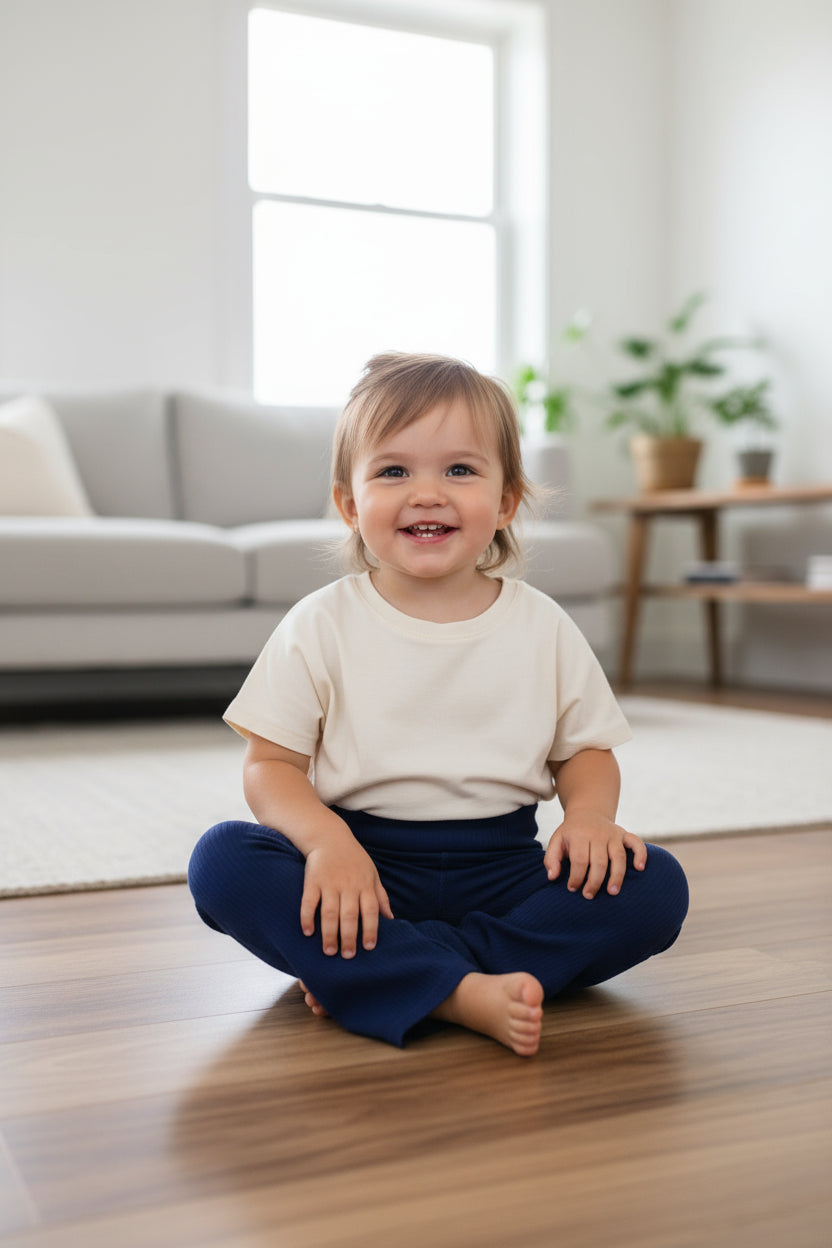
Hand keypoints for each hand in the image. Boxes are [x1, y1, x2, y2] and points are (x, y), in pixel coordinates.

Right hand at [300, 835, 393, 957]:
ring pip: (330, 912)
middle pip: (349, 915)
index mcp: (365, 885)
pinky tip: (307, 932)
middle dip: (348, 937)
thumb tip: (391, 919)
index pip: (370, 911)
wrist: (329, 837)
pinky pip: (309, 901)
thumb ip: (381, 897)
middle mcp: (348, 885)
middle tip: (347, 956)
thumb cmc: (354, 859)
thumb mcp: (372, 874)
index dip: (370, 929)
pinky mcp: (312, 881)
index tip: (368, 947)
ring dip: (329, 933)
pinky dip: (307, 917)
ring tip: (329, 952)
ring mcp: (329, 883)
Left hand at [544, 811, 646, 898]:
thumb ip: (551, 859)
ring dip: (617, 875)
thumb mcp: (556, 841)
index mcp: (579, 836)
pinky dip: (641, 854)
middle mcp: (598, 834)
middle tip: (589, 895)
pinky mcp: (625, 835)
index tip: (572, 889)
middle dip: (594, 881)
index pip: (580, 860)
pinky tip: (640, 868)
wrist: (587, 813)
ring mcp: (613, 834)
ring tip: (612, 892)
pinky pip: (636, 843)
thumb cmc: (571, 834)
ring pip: (618, 856)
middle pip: (599, 861)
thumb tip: (552, 877)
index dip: (576, 877)